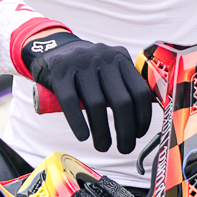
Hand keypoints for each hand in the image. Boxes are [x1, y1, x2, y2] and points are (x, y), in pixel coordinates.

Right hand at [22, 30, 154, 154]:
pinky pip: (71, 102)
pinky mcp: (59, 72)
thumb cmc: (87, 67)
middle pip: (121, 101)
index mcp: (120, 58)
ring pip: (96, 104)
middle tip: (124, 148)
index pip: (140, 92)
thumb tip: (142, 117)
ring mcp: (80, 63)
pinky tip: (83, 136)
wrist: (54, 48)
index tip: (139, 134)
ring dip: (102, 133)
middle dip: (125, 131)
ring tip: (103, 146)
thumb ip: (124, 85)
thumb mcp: (109, 67)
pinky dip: (78, 123)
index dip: (142, 118)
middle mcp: (103, 58)